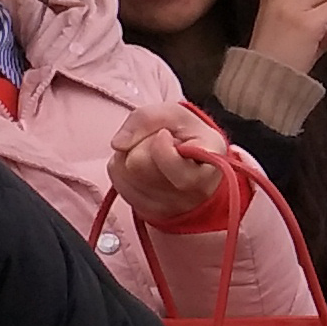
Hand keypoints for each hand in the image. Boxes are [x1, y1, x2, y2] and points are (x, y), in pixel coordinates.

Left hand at [106, 103, 231, 225]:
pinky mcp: (145, 210)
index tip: (165, 135)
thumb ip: (148, 118)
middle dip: (143, 143)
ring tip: (153, 154)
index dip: (159, 144)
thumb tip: (118, 144)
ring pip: (125, 171)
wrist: (194, 163)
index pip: (168, 161)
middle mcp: (191, 195)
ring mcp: (167, 208)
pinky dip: (124, 165)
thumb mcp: (177, 115)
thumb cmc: (189, 137)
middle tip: (161, 143)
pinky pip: (117, 179)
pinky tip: (143, 166)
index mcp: (210, 164)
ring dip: (132, 153)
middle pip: (138, 162)